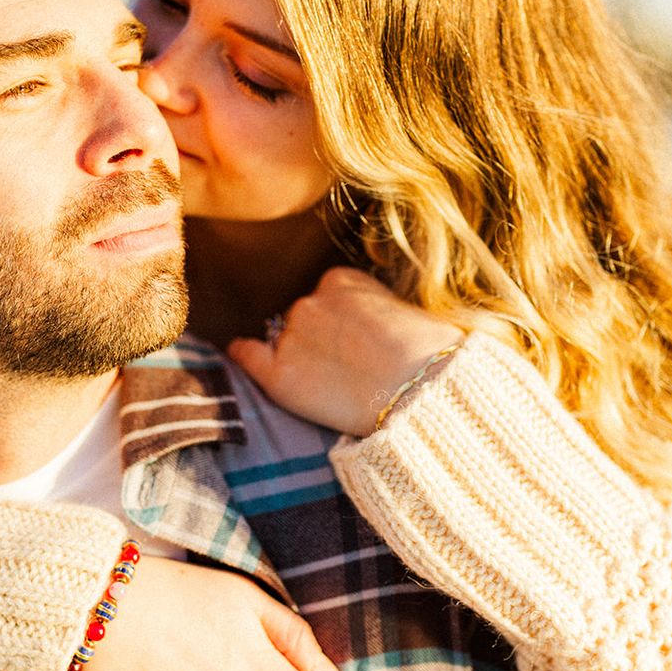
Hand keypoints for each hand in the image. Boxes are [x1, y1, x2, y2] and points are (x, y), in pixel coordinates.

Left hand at [228, 266, 463, 434]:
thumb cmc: (429, 355)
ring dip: (299, 357)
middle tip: (348, 369)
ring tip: (334, 383)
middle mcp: (310, 301)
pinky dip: (243, 355)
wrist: (424, 391)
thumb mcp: (404, 309)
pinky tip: (242, 354)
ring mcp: (291, 337)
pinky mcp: (280, 375)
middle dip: (319, 340)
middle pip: (303, 320)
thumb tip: (365, 321)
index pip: (326, 299)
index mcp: (340, 279)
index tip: (356, 342)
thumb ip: (372, 306)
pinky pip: (247, 356)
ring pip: (284, 342)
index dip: (340, 323)